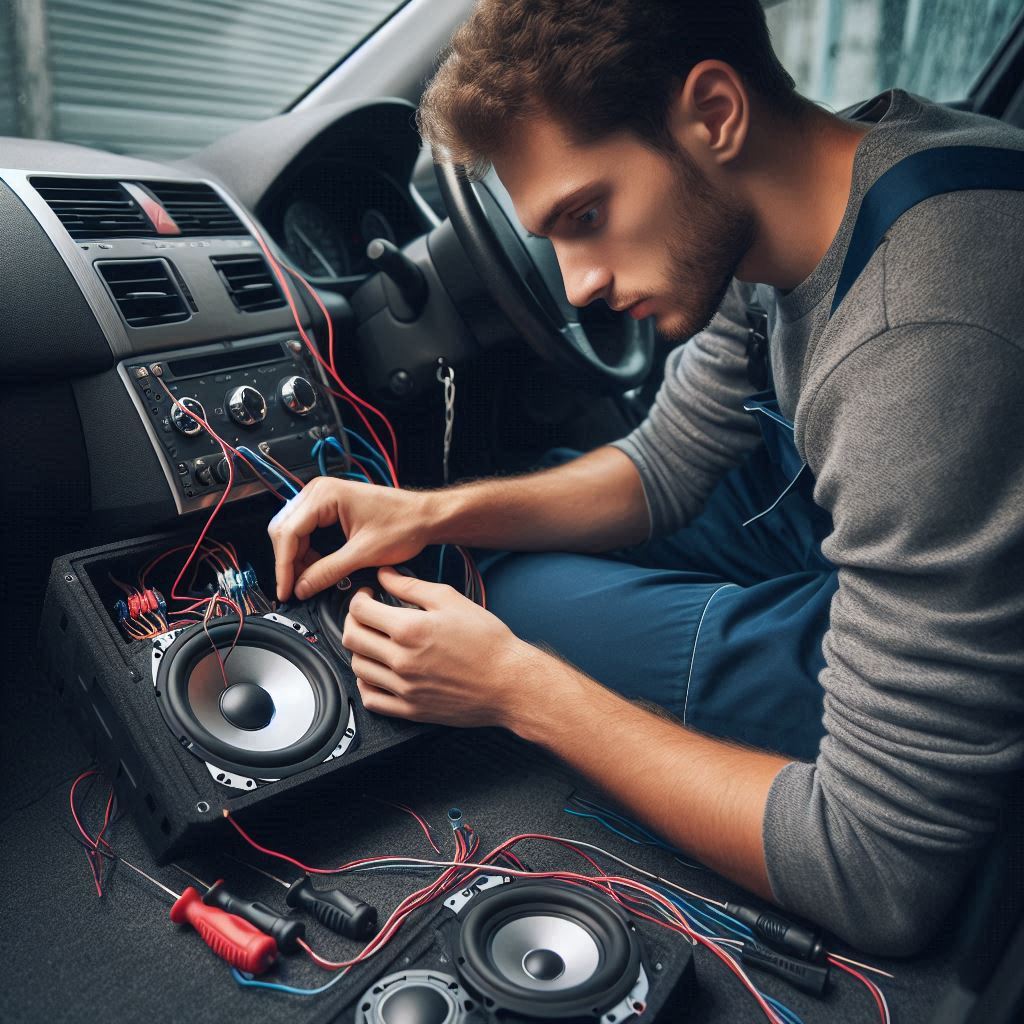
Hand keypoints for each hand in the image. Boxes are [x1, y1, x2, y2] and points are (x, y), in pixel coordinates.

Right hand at [267, 477, 437, 601]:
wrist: (425, 517)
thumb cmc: (404, 523)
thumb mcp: (364, 553)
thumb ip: (329, 572)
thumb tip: (302, 588)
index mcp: (325, 495)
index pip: (288, 533)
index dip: (284, 566)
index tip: (286, 590)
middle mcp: (319, 492)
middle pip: (284, 531)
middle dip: (289, 562)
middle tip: (296, 589)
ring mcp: (323, 498)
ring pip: (293, 532)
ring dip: (298, 558)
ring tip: (310, 581)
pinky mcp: (329, 508)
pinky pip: (307, 531)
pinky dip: (308, 552)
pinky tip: (317, 568)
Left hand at [342, 567, 535, 727]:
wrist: (510, 682)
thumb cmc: (488, 642)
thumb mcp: (452, 600)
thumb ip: (412, 586)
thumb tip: (386, 575)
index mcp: (410, 630)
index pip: (359, 610)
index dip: (358, 597)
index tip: (367, 595)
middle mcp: (401, 660)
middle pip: (352, 638)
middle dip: (353, 620)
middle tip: (366, 615)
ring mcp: (404, 688)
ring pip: (357, 667)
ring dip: (360, 650)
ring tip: (375, 641)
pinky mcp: (410, 710)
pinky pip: (371, 698)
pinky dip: (366, 682)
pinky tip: (377, 672)